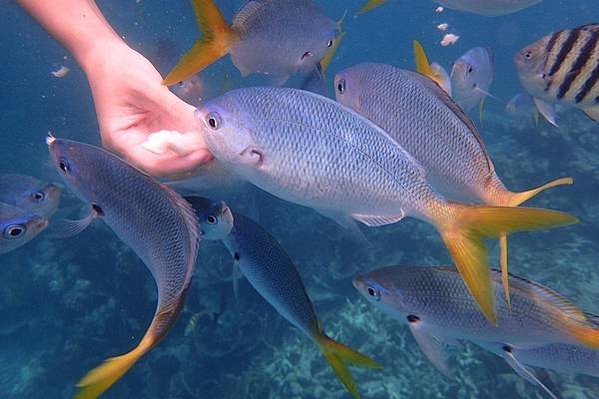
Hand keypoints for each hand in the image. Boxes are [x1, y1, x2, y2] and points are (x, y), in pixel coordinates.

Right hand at [85, 42, 212, 178]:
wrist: (108, 55)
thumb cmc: (119, 70)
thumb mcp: (149, 88)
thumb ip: (174, 109)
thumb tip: (201, 127)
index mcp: (121, 140)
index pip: (153, 164)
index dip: (180, 163)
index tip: (202, 154)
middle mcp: (133, 145)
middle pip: (165, 164)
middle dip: (190, 160)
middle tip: (215, 151)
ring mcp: (146, 138)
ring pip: (173, 155)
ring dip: (193, 152)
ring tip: (215, 145)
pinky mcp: (156, 130)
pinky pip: (176, 141)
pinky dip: (191, 140)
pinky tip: (207, 136)